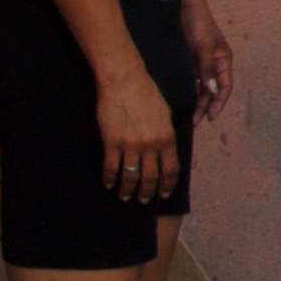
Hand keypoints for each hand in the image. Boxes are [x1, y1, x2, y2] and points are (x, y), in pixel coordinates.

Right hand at [97, 69, 182, 199]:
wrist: (124, 80)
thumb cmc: (146, 92)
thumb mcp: (166, 113)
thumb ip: (166, 133)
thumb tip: (167, 148)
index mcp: (167, 137)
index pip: (171, 170)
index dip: (167, 185)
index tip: (164, 194)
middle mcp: (151, 145)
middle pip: (151, 178)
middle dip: (147, 193)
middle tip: (144, 200)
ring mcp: (131, 145)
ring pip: (131, 177)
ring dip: (128, 190)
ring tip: (126, 196)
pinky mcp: (112, 142)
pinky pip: (111, 167)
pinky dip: (110, 179)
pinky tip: (109, 184)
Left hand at [183, 0, 234, 125]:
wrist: (181, 4)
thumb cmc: (198, 22)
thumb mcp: (204, 47)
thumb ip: (206, 69)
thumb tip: (211, 91)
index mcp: (223, 60)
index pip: (225, 87)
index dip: (219, 103)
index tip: (209, 117)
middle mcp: (213, 63)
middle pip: (211, 90)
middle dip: (204, 106)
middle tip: (192, 122)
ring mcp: (200, 62)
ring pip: (199, 87)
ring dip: (194, 100)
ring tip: (185, 115)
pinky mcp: (187, 60)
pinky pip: (188, 79)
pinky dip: (185, 90)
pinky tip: (177, 99)